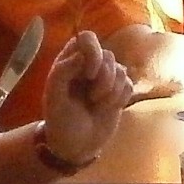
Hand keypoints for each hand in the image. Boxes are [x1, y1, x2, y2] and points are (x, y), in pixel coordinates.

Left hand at [37, 29, 134, 167]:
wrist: (76, 146)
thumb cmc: (60, 120)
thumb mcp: (54, 97)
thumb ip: (62, 72)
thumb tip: (82, 56)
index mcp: (70, 59)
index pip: (86, 38)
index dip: (92, 52)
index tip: (89, 73)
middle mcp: (89, 64)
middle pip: (108, 55)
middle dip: (103, 79)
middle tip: (91, 98)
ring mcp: (106, 76)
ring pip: (121, 70)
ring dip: (110, 92)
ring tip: (96, 105)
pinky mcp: (120, 90)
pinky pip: (129, 84)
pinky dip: (119, 98)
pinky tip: (107, 108)